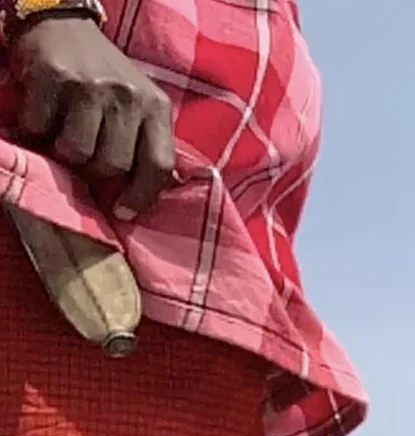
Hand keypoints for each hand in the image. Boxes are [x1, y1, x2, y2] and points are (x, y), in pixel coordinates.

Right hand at [9, 17, 178, 219]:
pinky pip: (41, 129)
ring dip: (62, 154)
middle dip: (93, 172)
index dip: (141, 195)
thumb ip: (143, 140)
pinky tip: (42, 117)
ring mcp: (91, 86)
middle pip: (112, 165)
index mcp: (156, 107)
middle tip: (82, 159)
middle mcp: (128, 96)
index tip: (123, 211)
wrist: (64, 25)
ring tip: (61, 137)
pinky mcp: (54, 78)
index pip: (159, 164)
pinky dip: (35, 131)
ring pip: (76, 152)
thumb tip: (136, 198)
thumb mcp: (137, 103)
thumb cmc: (104, 74)